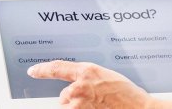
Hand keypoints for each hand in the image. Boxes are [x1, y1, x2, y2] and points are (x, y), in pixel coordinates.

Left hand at [27, 61, 150, 107]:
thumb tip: (75, 83)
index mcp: (87, 70)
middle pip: (64, 94)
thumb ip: (88, 77)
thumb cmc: (126, 92)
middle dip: (74, 97)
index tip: (33, 70)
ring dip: (77, 107)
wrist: (137, 107)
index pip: (57, 67)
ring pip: (68, 106)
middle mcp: (79, 86)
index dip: (42, 69)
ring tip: (97, 105)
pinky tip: (97, 108)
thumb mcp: (105, 76)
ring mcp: (78, 103)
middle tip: (93, 98)